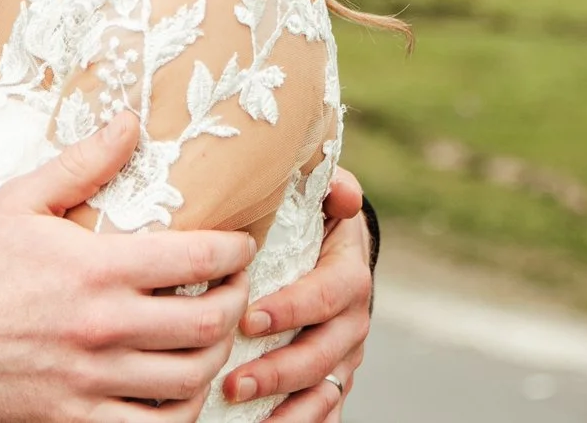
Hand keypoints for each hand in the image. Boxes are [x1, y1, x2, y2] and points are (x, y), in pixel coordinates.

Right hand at [0, 112, 259, 422]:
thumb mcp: (21, 199)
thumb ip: (82, 163)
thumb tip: (129, 122)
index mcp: (95, 267)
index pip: (197, 260)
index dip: (235, 253)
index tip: (241, 247)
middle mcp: (102, 326)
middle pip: (208, 325)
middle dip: (237, 304)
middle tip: (235, 290)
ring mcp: (90, 380)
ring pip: (190, 380)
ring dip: (216, 358)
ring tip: (214, 339)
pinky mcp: (73, 420)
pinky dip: (180, 415)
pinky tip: (180, 393)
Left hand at [219, 168, 373, 418]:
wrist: (329, 251)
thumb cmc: (309, 219)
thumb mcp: (316, 195)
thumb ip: (327, 187)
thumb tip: (344, 192)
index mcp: (348, 275)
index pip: (325, 295)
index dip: (291, 309)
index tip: (249, 319)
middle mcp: (352, 321)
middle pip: (323, 354)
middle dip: (279, 372)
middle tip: (233, 382)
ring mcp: (344, 357)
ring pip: (322, 390)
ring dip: (285, 408)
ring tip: (240, 410)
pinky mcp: (331, 381)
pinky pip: (323, 411)